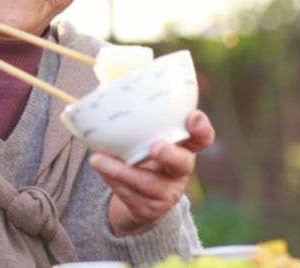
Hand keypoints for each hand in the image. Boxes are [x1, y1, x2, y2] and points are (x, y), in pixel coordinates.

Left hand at [89, 110, 215, 235]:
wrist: (135, 203)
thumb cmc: (138, 158)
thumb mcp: (143, 138)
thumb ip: (134, 119)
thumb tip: (103, 90)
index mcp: (183, 148)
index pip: (201, 138)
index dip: (201, 129)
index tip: (193, 117)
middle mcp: (180, 171)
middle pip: (183, 163)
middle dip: (170, 154)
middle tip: (155, 147)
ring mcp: (166, 193)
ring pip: (147, 183)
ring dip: (122, 171)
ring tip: (98, 160)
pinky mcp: (149, 209)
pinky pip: (129, 196)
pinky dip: (111, 180)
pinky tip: (99, 168)